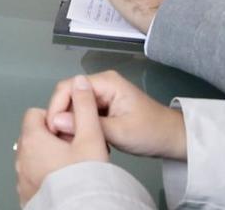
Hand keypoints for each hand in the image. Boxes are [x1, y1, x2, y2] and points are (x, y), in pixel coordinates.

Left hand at [15, 75, 108, 204]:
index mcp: (32, 139)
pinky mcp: (25, 195)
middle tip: (75, 151)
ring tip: (72, 168)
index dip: (56, 119)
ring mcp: (21, 178)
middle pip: (34, 136)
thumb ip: (85, 106)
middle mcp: (21, 157)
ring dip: (48, 159)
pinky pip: (33, 178)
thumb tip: (79, 82)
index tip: (71, 131)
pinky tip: (63, 183)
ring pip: (34, 158)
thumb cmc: (85, 177)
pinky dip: (45, 177)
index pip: (36, 114)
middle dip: (53, 139)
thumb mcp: (91, 137)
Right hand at [47, 71, 185, 160]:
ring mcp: (102, 94)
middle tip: (60, 139)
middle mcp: (101, 83)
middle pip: (69, 95)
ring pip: (75, 106)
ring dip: (71, 123)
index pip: (69, 87)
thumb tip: (56, 122)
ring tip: (72, 143)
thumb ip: (86, 125)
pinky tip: (83, 140)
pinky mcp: (104, 106)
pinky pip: (83, 113)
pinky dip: (80, 126)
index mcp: (106, 82)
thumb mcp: (118, 132)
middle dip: (61, 116)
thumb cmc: (150, 132)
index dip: (56, 106)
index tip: (52, 129)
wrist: (172, 139)